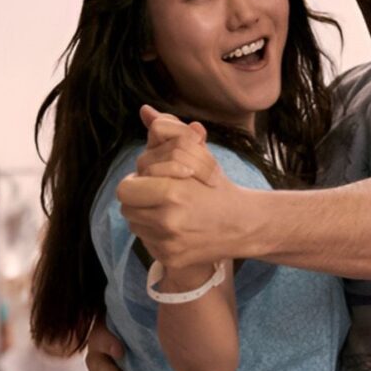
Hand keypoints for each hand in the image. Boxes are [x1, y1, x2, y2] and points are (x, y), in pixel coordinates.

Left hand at [118, 109, 246, 269]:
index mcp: (172, 192)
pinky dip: (156, 234)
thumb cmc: (217, 186)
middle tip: (157, 193)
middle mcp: (167, 221)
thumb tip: (145, 111)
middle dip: (138, 198)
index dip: (139, 181)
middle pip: (126, 207)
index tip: (156, 180)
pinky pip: (146, 242)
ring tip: (169, 209)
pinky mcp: (171, 259)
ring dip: (145, 214)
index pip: (126, 187)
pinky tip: (177, 227)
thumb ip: (169, 133)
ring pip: (135, 225)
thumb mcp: (197, 155)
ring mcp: (168, 244)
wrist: (244, 225)